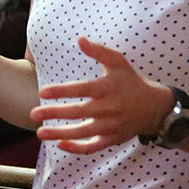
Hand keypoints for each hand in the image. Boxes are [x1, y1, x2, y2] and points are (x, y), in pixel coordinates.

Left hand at [30, 36, 171, 154]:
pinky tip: (61, 144)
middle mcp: (109, 108)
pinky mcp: (112, 139)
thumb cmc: (131, 82)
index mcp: (109, 88)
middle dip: (55, 114)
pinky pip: (93, 147)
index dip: (62, 91)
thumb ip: (99, 51)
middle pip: (79, 112)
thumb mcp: (119, 62)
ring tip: (40, 133)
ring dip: (60, 134)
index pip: (82, 89)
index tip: (43, 92)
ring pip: (83, 132)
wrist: (155, 108)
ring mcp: (111, 126)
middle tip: (33, 114)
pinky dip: (77, 148)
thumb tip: (80, 39)